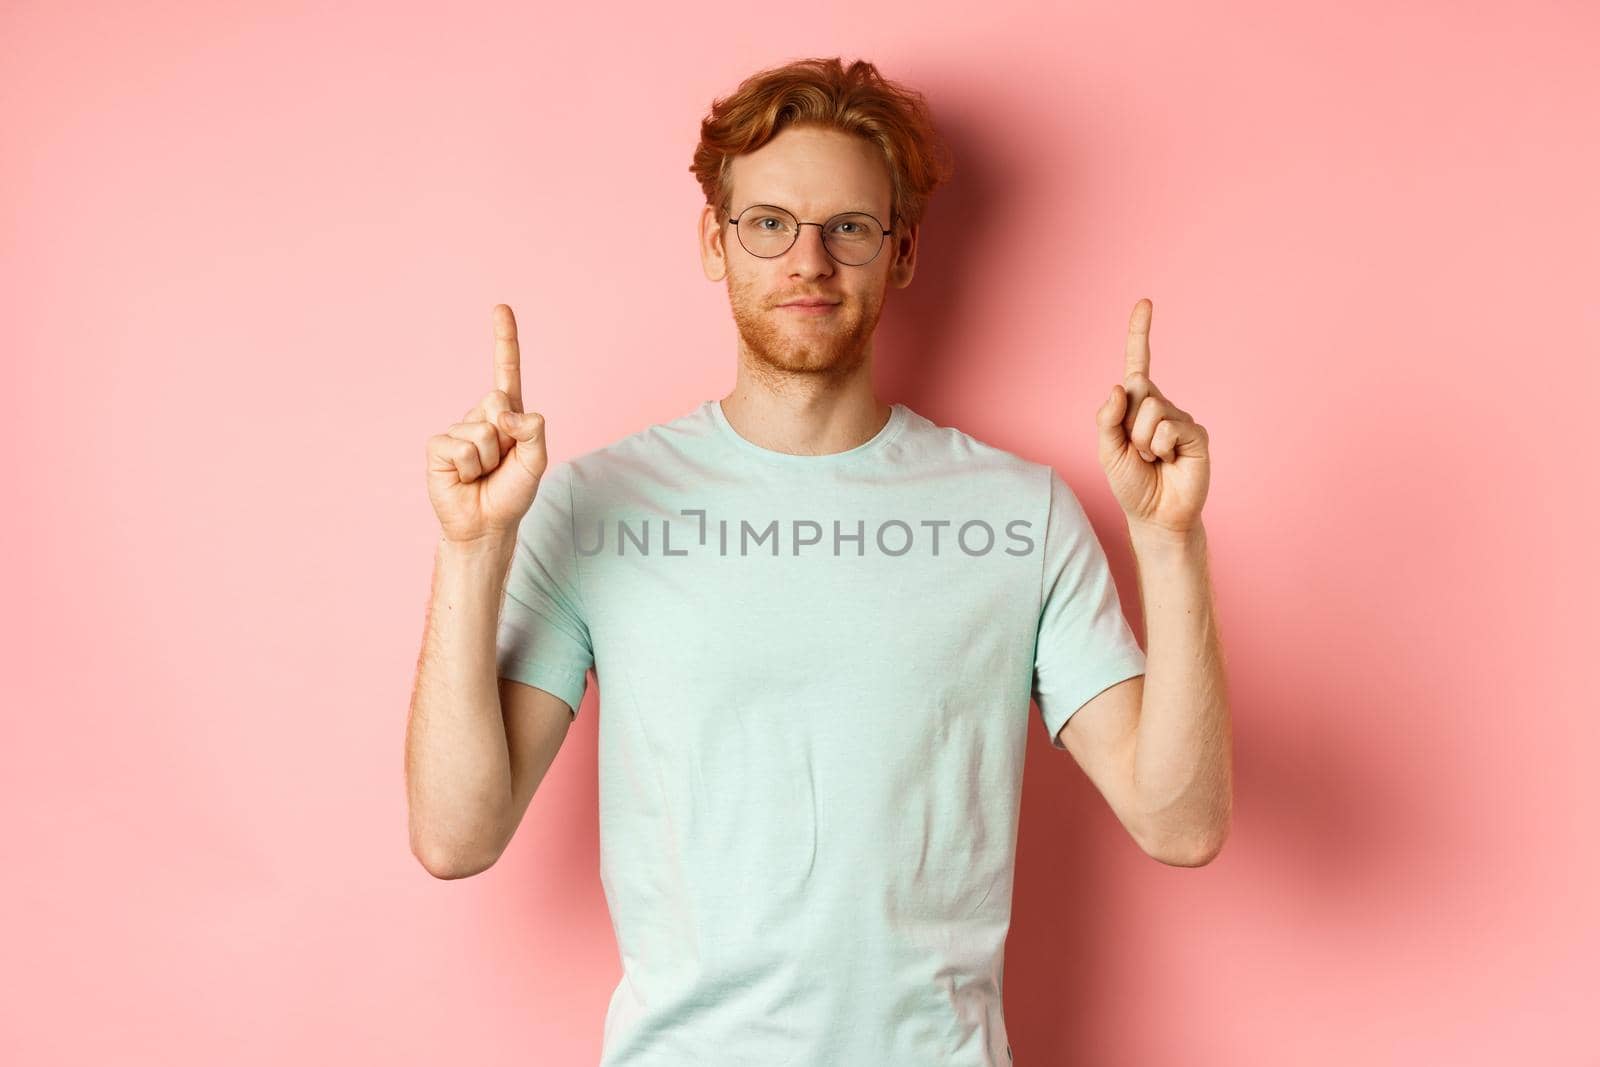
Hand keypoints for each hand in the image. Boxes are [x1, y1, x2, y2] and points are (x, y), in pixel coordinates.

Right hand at [425, 304, 548, 544]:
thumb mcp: (536, 462)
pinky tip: (465, 478)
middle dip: (507, 437)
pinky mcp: (438, 447)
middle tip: (501, 463)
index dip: (504, 340)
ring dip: (490, 459)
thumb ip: (534, 432)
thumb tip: (507, 413)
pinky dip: (469, 467)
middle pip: (498, 402)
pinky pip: (460, 447)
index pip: (505, 371)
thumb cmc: (510, 493)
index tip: (501, 307)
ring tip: (484, 475)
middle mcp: (480, 417)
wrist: (486, 525)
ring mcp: (457, 430)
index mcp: (506, 415)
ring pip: (482, 431)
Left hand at [1095, 298, 1209, 538]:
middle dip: (1128, 423)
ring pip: (1151, 410)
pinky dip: (1160, 448)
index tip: (1145, 302)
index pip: (1138, 363)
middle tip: (1136, 451)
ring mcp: (1179, 418)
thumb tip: (1120, 386)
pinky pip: (1169, 428)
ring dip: (1142, 441)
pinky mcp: (1196, 433)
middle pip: (1137, 388)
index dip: (1140, 332)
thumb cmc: (1131, 483)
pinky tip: (1168, 462)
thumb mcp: (1107, 451)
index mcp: (1135, 406)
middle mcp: (1159, 406)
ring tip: (1152, 460)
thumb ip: (1107, 418)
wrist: (1155, 516)